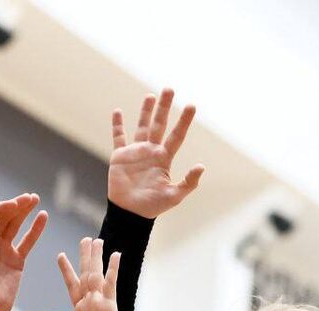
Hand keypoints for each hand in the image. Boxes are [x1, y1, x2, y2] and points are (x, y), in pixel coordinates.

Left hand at [0, 194, 47, 310]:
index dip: (1, 209)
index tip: (13, 204)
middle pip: (4, 219)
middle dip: (16, 206)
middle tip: (29, 197)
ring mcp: (4, 250)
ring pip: (16, 226)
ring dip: (25, 212)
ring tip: (35, 199)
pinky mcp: (17, 260)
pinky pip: (28, 241)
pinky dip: (35, 229)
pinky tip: (43, 217)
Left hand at [42, 237, 132, 310]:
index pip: (72, 286)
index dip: (67, 271)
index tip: (60, 256)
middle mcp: (91, 304)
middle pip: (87, 275)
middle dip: (85, 257)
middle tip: (85, 239)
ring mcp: (101, 304)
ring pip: (97, 275)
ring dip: (96, 257)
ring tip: (95, 239)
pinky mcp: (109, 306)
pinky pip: (110, 284)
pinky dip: (113, 269)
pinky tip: (115, 254)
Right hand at [108, 88, 203, 217]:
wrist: (130, 213)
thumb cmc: (153, 206)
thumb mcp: (174, 196)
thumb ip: (188, 182)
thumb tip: (201, 166)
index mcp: (164, 158)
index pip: (177, 135)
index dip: (184, 121)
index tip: (192, 105)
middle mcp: (151, 151)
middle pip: (159, 124)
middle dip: (164, 107)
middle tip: (169, 89)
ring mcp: (136, 152)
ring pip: (141, 127)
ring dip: (145, 111)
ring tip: (150, 96)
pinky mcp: (120, 156)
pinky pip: (118, 138)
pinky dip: (117, 125)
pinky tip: (118, 112)